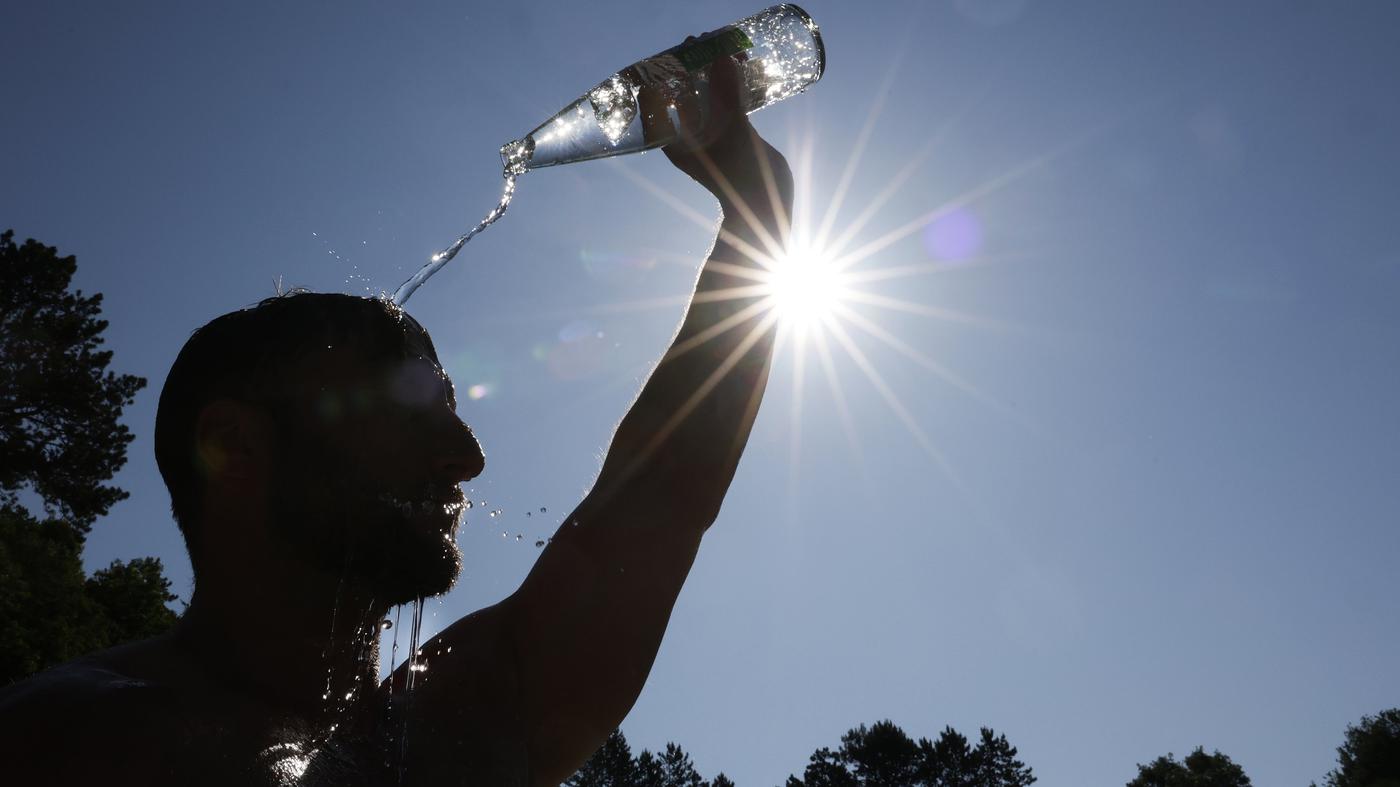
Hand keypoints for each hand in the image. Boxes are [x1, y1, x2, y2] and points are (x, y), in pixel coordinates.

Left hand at [639, 54, 792, 215]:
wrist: (766, 208)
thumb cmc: (741, 179)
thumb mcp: (734, 131)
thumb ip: (727, 95)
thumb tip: (721, 57)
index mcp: (674, 141)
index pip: (661, 98)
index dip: (669, 69)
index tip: (684, 48)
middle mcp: (688, 136)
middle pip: (685, 91)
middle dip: (696, 65)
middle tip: (709, 41)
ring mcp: (710, 134)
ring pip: (708, 94)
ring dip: (718, 71)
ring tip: (731, 49)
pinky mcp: (731, 133)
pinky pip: (727, 101)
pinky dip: (733, 84)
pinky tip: (745, 66)